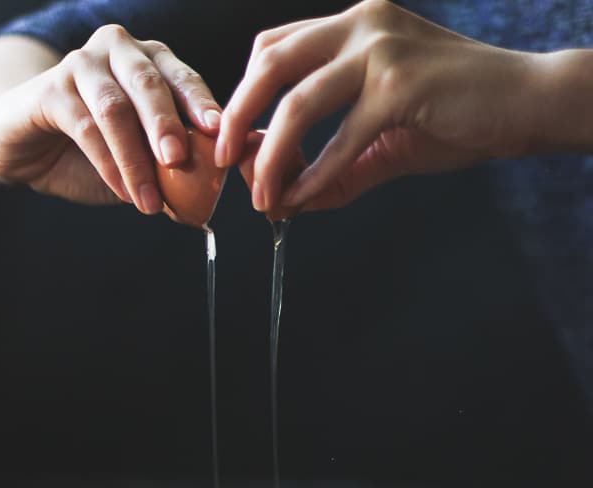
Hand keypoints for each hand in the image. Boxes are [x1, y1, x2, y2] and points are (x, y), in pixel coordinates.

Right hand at [0, 26, 221, 210]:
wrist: (35, 148)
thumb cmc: (99, 151)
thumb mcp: (145, 156)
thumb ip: (177, 162)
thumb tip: (218, 184)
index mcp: (152, 61)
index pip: (183, 78)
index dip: (200, 103)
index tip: (217, 130)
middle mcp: (120, 52)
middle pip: (149, 84)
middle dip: (166, 123)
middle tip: (177, 158)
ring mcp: (83, 65)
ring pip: (115, 108)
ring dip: (135, 159)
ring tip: (150, 201)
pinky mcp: (52, 89)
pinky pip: (85, 127)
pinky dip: (107, 165)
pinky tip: (123, 193)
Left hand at [217, 0, 541, 210]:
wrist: (523, 105)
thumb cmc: (458, 115)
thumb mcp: (385, 140)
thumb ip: (337, 168)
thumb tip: (293, 202)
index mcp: (354, 26)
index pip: (276, 49)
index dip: (246, 93)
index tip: (234, 139)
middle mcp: (361, 25)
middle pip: (271, 63)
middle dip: (238, 116)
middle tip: (224, 161)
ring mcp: (379, 51)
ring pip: (298, 104)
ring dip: (271, 157)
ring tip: (262, 197)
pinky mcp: (399, 86)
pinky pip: (340, 141)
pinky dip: (315, 177)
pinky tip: (300, 201)